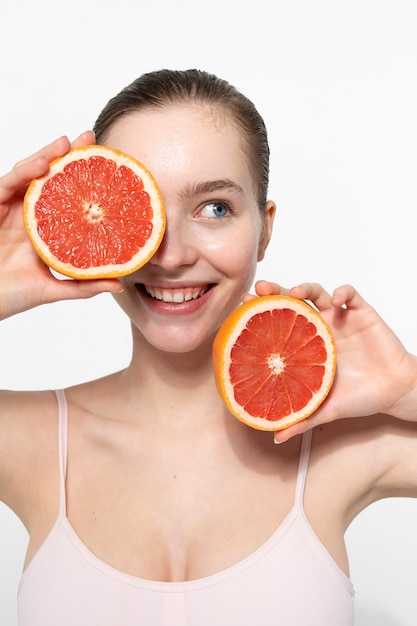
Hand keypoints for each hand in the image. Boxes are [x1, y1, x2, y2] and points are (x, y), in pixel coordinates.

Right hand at [0, 132, 122, 319]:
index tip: (107, 162)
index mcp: (43, 227)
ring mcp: (7, 209)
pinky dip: (23, 173)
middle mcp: (26, 214)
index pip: (64, 195)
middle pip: (47, 177)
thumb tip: (119, 282)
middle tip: (90, 138)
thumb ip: (83, 286)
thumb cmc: (10, 296)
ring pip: (27, 174)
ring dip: (46, 156)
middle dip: (67, 155)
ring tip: (67, 144)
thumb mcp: (53, 290)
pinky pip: (6, 185)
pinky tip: (42, 166)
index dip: (82, 177)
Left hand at [245, 281, 416, 440]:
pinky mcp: (361, 313)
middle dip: (276, 292)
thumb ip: (302, 419)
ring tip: (295, 293)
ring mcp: (339, 317)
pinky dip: (342, 291)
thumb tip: (276, 436)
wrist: (393, 391)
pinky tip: (335, 298)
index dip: (261, 313)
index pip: (279, 323)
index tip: (243, 308)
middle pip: (292, 301)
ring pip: (317, 292)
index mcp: (306, 345)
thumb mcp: (326, 409)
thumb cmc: (359, 396)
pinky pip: (350, 294)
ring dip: (305, 287)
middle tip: (260, 290)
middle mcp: (319, 326)